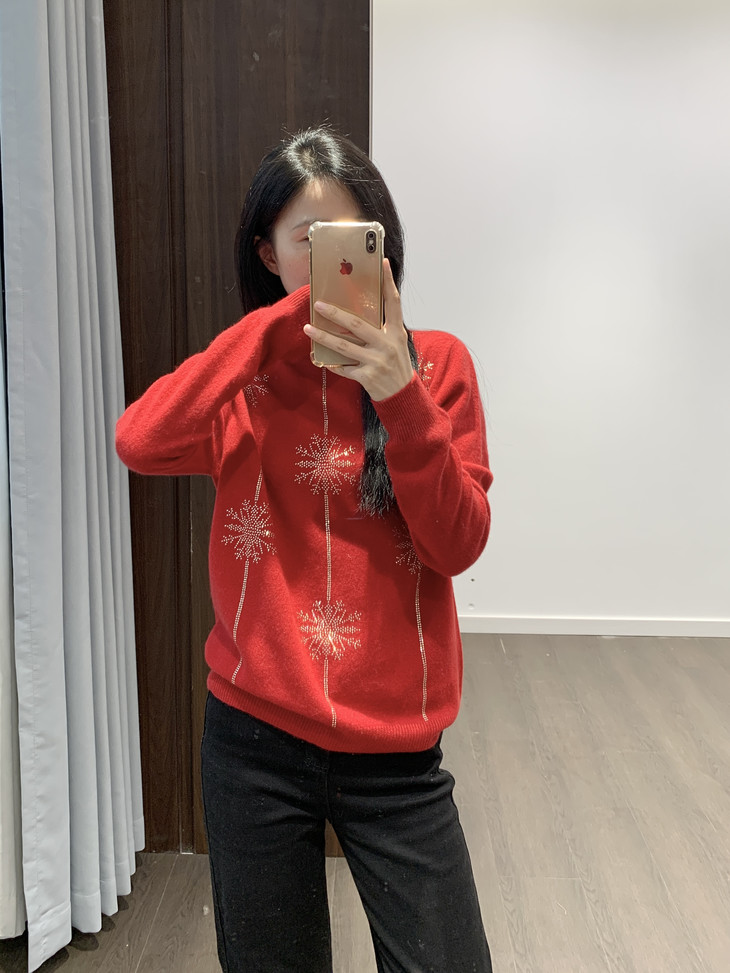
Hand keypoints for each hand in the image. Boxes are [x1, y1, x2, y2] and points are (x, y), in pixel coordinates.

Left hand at [303, 259, 414, 400]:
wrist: (402, 396)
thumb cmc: (395, 365)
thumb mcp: (395, 344)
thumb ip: (381, 330)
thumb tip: (352, 315)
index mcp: (397, 332)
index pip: (394, 302)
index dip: (388, 282)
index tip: (382, 262)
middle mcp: (388, 344)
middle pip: (357, 324)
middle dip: (335, 313)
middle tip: (318, 305)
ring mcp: (377, 361)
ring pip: (344, 346)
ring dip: (323, 337)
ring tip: (308, 329)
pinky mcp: (367, 376)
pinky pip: (344, 367)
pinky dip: (333, 363)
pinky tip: (321, 359)